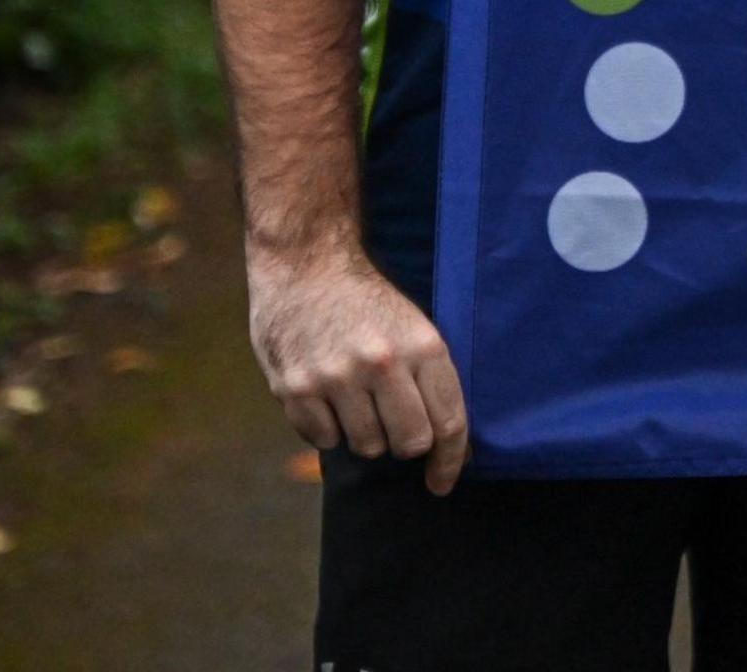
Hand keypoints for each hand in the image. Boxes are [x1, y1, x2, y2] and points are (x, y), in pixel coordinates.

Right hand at [248, 242, 472, 494]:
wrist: (305, 264)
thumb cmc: (366, 302)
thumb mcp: (414, 326)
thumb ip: (430, 380)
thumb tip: (450, 445)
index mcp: (422, 346)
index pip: (448, 422)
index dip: (451, 461)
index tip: (442, 482)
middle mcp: (381, 364)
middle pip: (409, 443)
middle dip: (405, 443)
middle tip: (394, 424)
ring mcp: (336, 377)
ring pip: (366, 446)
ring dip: (365, 433)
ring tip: (355, 397)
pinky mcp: (296, 388)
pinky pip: (323, 440)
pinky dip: (327, 428)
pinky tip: (326, 395)